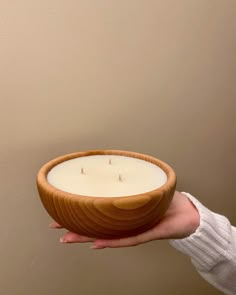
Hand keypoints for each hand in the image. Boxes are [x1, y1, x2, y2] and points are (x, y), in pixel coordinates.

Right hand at [50, 191, 199, 248]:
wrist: (188, 214)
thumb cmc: (167, 201)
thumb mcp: (147, 184)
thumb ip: (133, 179)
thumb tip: (116, 167)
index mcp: (124, 212)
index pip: (99, 213)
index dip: (81, 213)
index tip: (63, 212)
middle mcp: (126, 223)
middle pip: (98, 226)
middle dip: (77, 227)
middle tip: (58, 227)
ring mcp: (135, 229)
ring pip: (108, 235)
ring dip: (88, 236)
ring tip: (70, 237)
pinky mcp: (148, 233)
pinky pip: (129, 238)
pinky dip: (114, 241)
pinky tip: (98, 242)